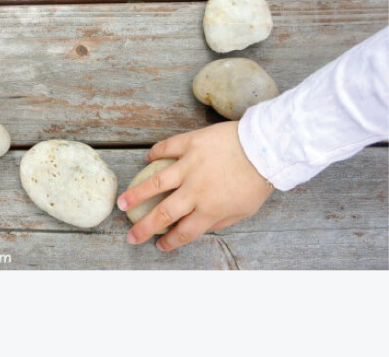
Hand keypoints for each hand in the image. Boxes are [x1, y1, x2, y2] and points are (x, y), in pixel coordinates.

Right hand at [118, 121, 274, 250]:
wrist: (266, 147)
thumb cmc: (258, 180)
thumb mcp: (245, 210)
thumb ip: (222, 221)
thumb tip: (204, 227)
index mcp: (210, 210)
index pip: (184, 233)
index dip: (170, 242)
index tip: (160, 245)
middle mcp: (196, 191)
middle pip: (163, 214)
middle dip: (143, 228)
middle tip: (131, 235)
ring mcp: (191, 166)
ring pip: (155, 183)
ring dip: (136, 194)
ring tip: (122, 202)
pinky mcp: (191, 143)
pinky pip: (167, 149)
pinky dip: (155, 154)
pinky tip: (147, 160)